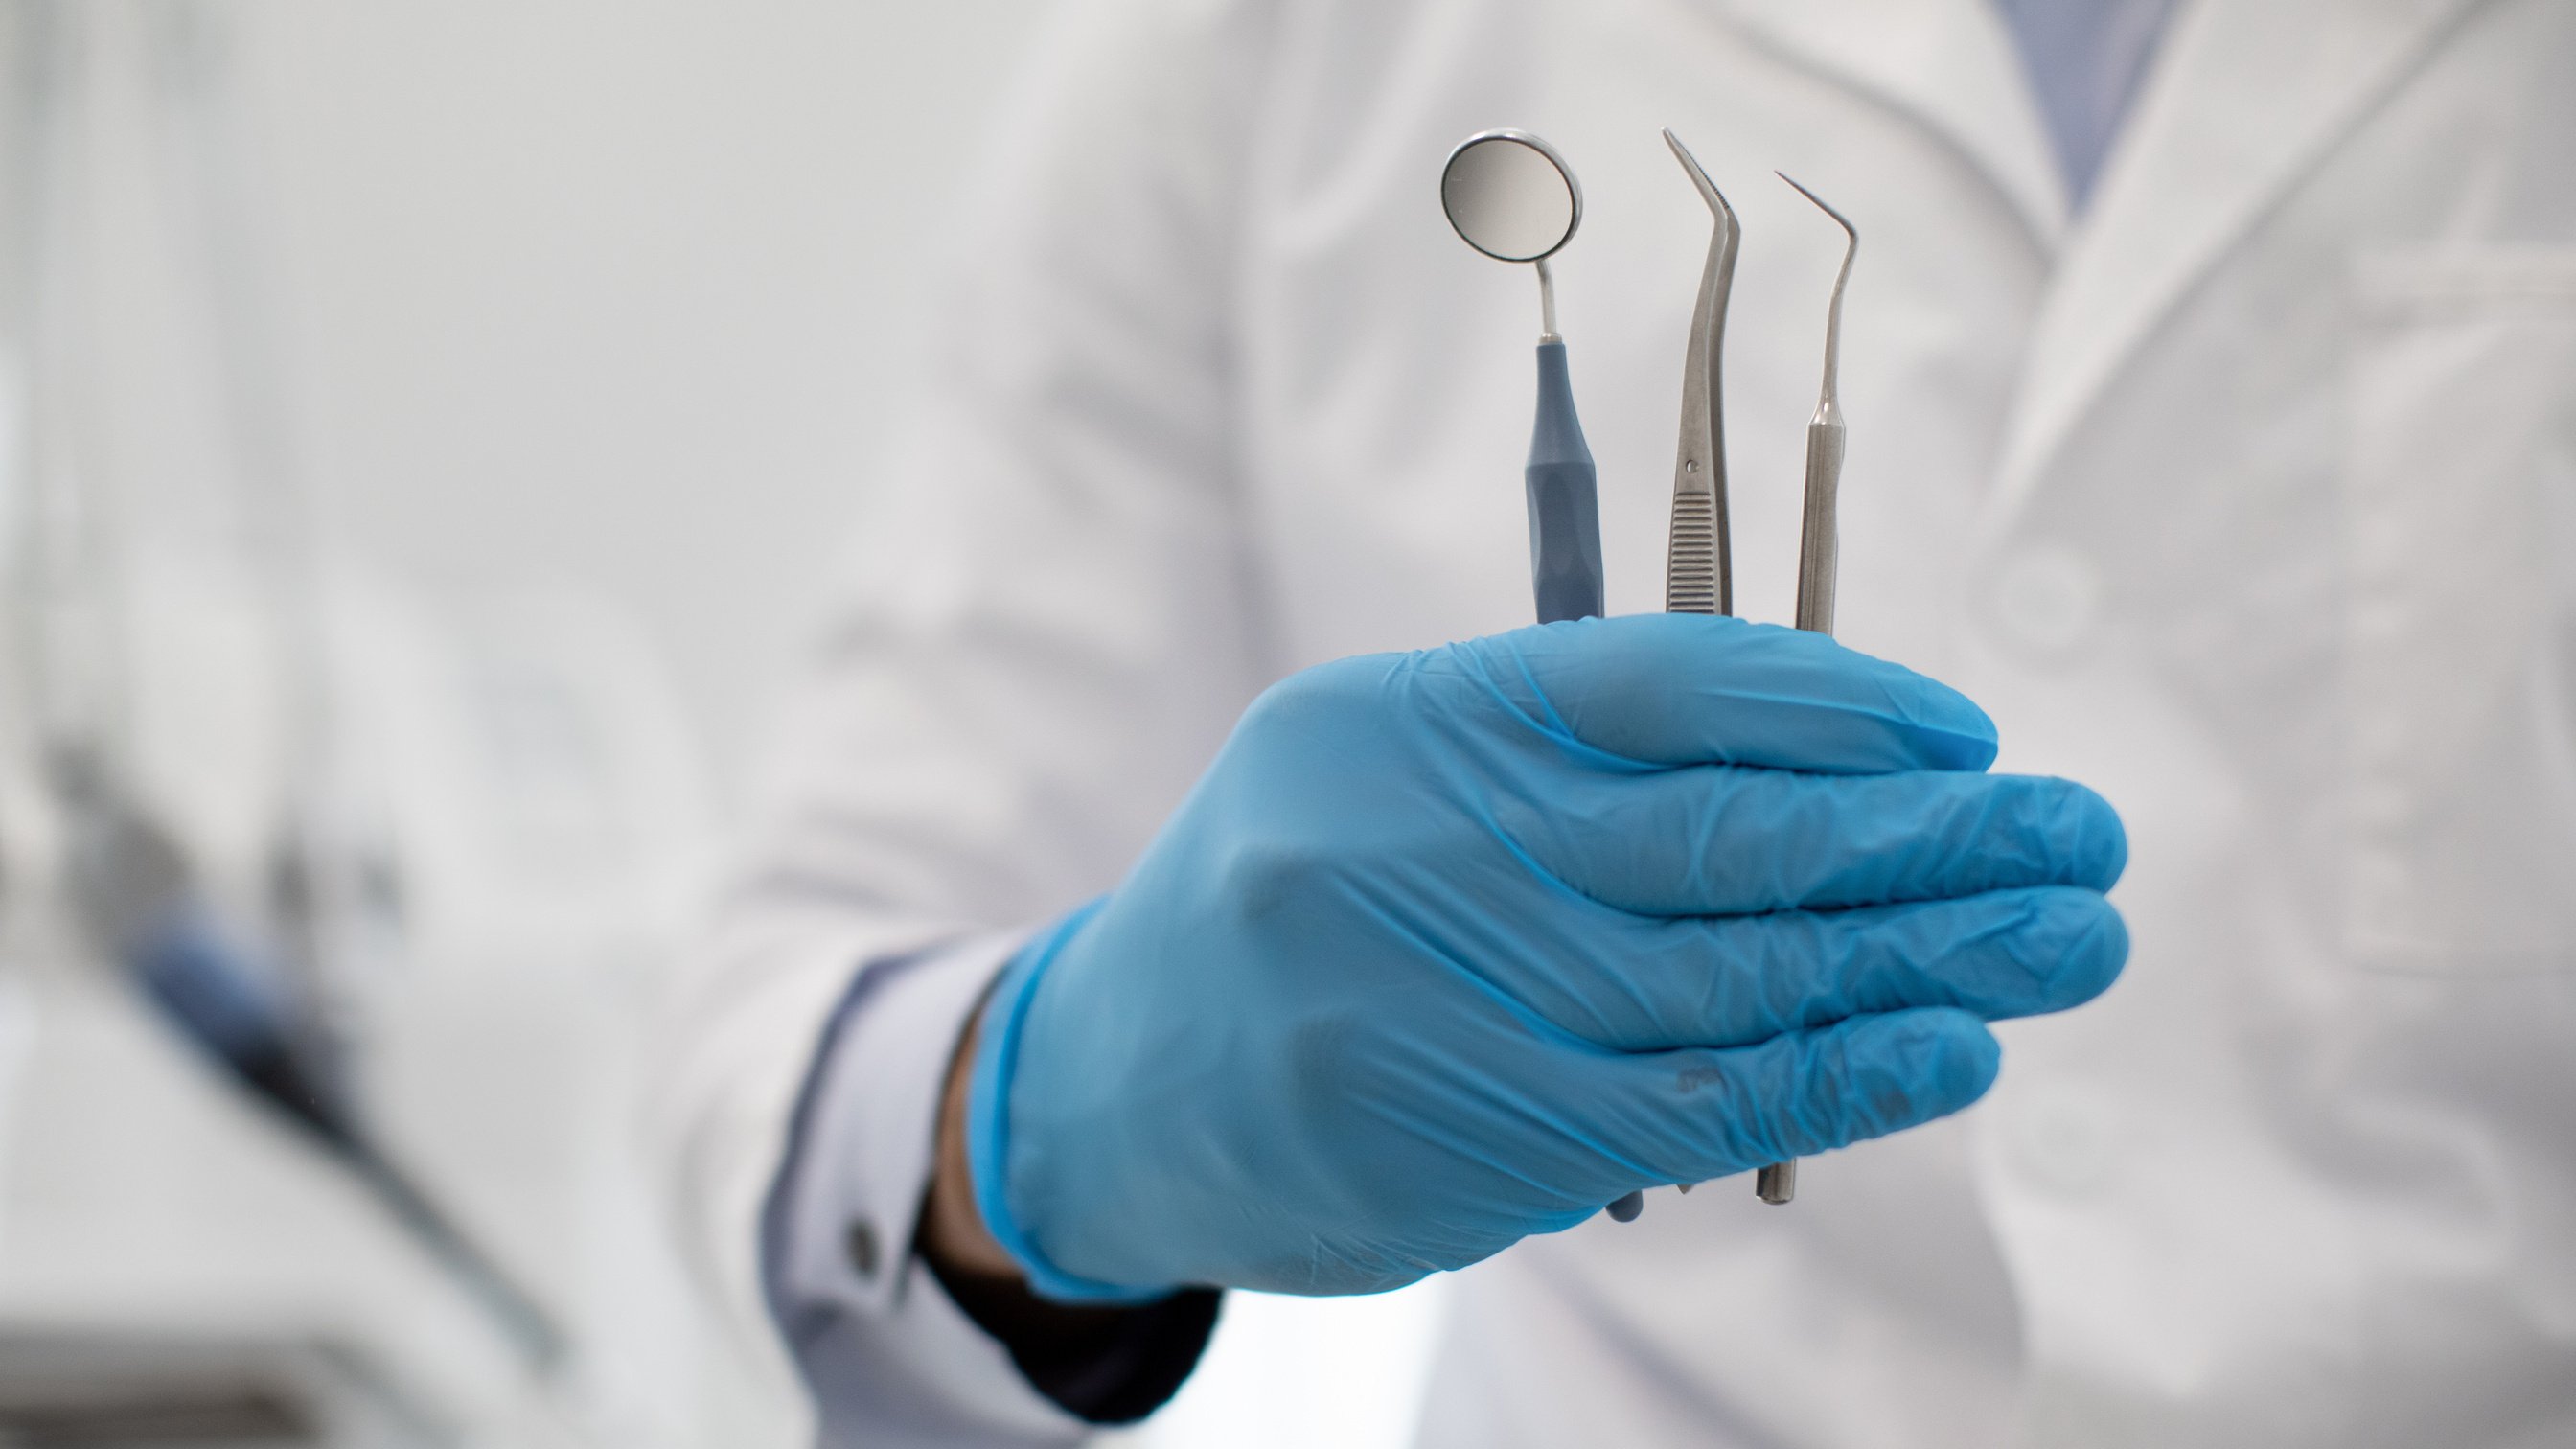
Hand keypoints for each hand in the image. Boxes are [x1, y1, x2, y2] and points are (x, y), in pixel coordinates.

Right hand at [964, 614, 2126, 1300]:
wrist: (1117, 1083)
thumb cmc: (1297, 892)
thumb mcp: (1390, 762)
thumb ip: (1572, 757)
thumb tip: (1842, 772)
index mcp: (1400, 721)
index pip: (1658, 685)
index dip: (1837, 705)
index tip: (1965, 735)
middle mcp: (1411, 851)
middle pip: (1725, 837)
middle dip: (1931, 836)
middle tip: (2081, 835)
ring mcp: (1430, 1008)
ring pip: (1734, 980)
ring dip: (1927, 961)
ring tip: (2066, 938)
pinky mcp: (1458, 1147)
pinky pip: (1691, 1109)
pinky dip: (1838, 1078)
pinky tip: (1951, 1051)